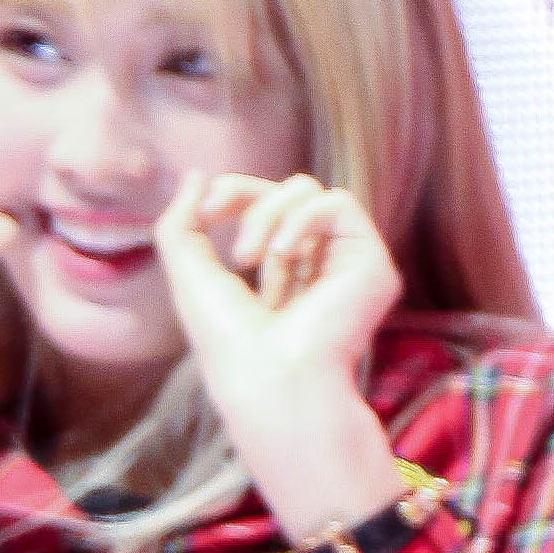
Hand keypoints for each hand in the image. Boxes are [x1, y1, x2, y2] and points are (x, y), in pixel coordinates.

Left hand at [151, 170, 404, 541]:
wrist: (267, 378)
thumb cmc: (228, 342)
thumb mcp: (188, 271)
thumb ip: (180, 222)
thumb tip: (199, 175)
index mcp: (288, 271)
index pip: (269, 204)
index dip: (236, 192)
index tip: (206, 210)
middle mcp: (322, 265)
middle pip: (289, 190)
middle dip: (250, 201)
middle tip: (231, 245)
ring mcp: (349, 265)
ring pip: (310, 192)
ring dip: (268, 216)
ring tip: (251, 260)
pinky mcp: (373, 266)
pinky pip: (339, 203)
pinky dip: (300, 220)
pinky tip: (284, 255)